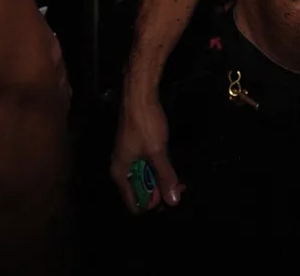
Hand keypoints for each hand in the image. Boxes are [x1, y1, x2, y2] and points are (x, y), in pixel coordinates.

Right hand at [111, 91, 182, 212]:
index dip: (151, 204)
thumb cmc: (145, 125)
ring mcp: (128, 156)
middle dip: (159, 191)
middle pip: (140, 190)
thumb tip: (173, 201)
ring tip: (178, 179)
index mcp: (120, 173)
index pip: (133, 203)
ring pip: (145, 176)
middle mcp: (121, 168)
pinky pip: (146, 164)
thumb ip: (165, 176)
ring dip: (160, 179)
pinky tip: (170, 165)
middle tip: (179, 188)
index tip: (168, 197)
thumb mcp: (157, 152)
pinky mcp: (136, 147)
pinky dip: (158, 167)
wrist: (139, 95)